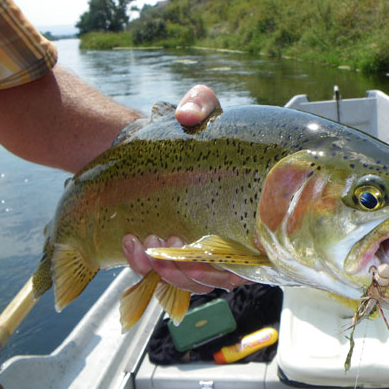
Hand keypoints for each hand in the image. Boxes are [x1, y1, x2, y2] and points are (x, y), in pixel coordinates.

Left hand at [123, 85, 249, 292]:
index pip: (257, 259)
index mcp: (254, 215)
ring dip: (166, 274)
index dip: (231, 266)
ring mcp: (206, 253)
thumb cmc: (197, 132)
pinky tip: (131, 244)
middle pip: (220, 280)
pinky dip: (146, 269)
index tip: (200, 249)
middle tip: (163, 241)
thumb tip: (188, 117)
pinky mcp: (177, 255)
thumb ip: (200, 103)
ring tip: (141, 243)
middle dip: (188, 272)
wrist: (167, 143)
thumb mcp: (202, 110)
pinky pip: (166, 278)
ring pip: (192, 285)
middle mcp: (235, 242)